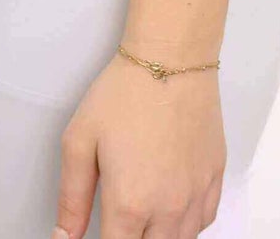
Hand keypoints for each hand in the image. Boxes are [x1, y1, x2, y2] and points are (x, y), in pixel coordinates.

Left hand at [51, 51, 225, 237]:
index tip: (99, 231)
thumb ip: (71, 198)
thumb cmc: (125, 92)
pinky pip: (202, 222)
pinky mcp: (214, 179)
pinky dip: (185, 223)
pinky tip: (170, 206)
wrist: (172, 58)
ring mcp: (195, 196)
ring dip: (158, 235)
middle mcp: (167, 209)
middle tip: (120, 217)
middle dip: (131, 238)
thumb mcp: (79, 140)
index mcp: (129, 203)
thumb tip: (65, 237)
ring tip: (142, 212)